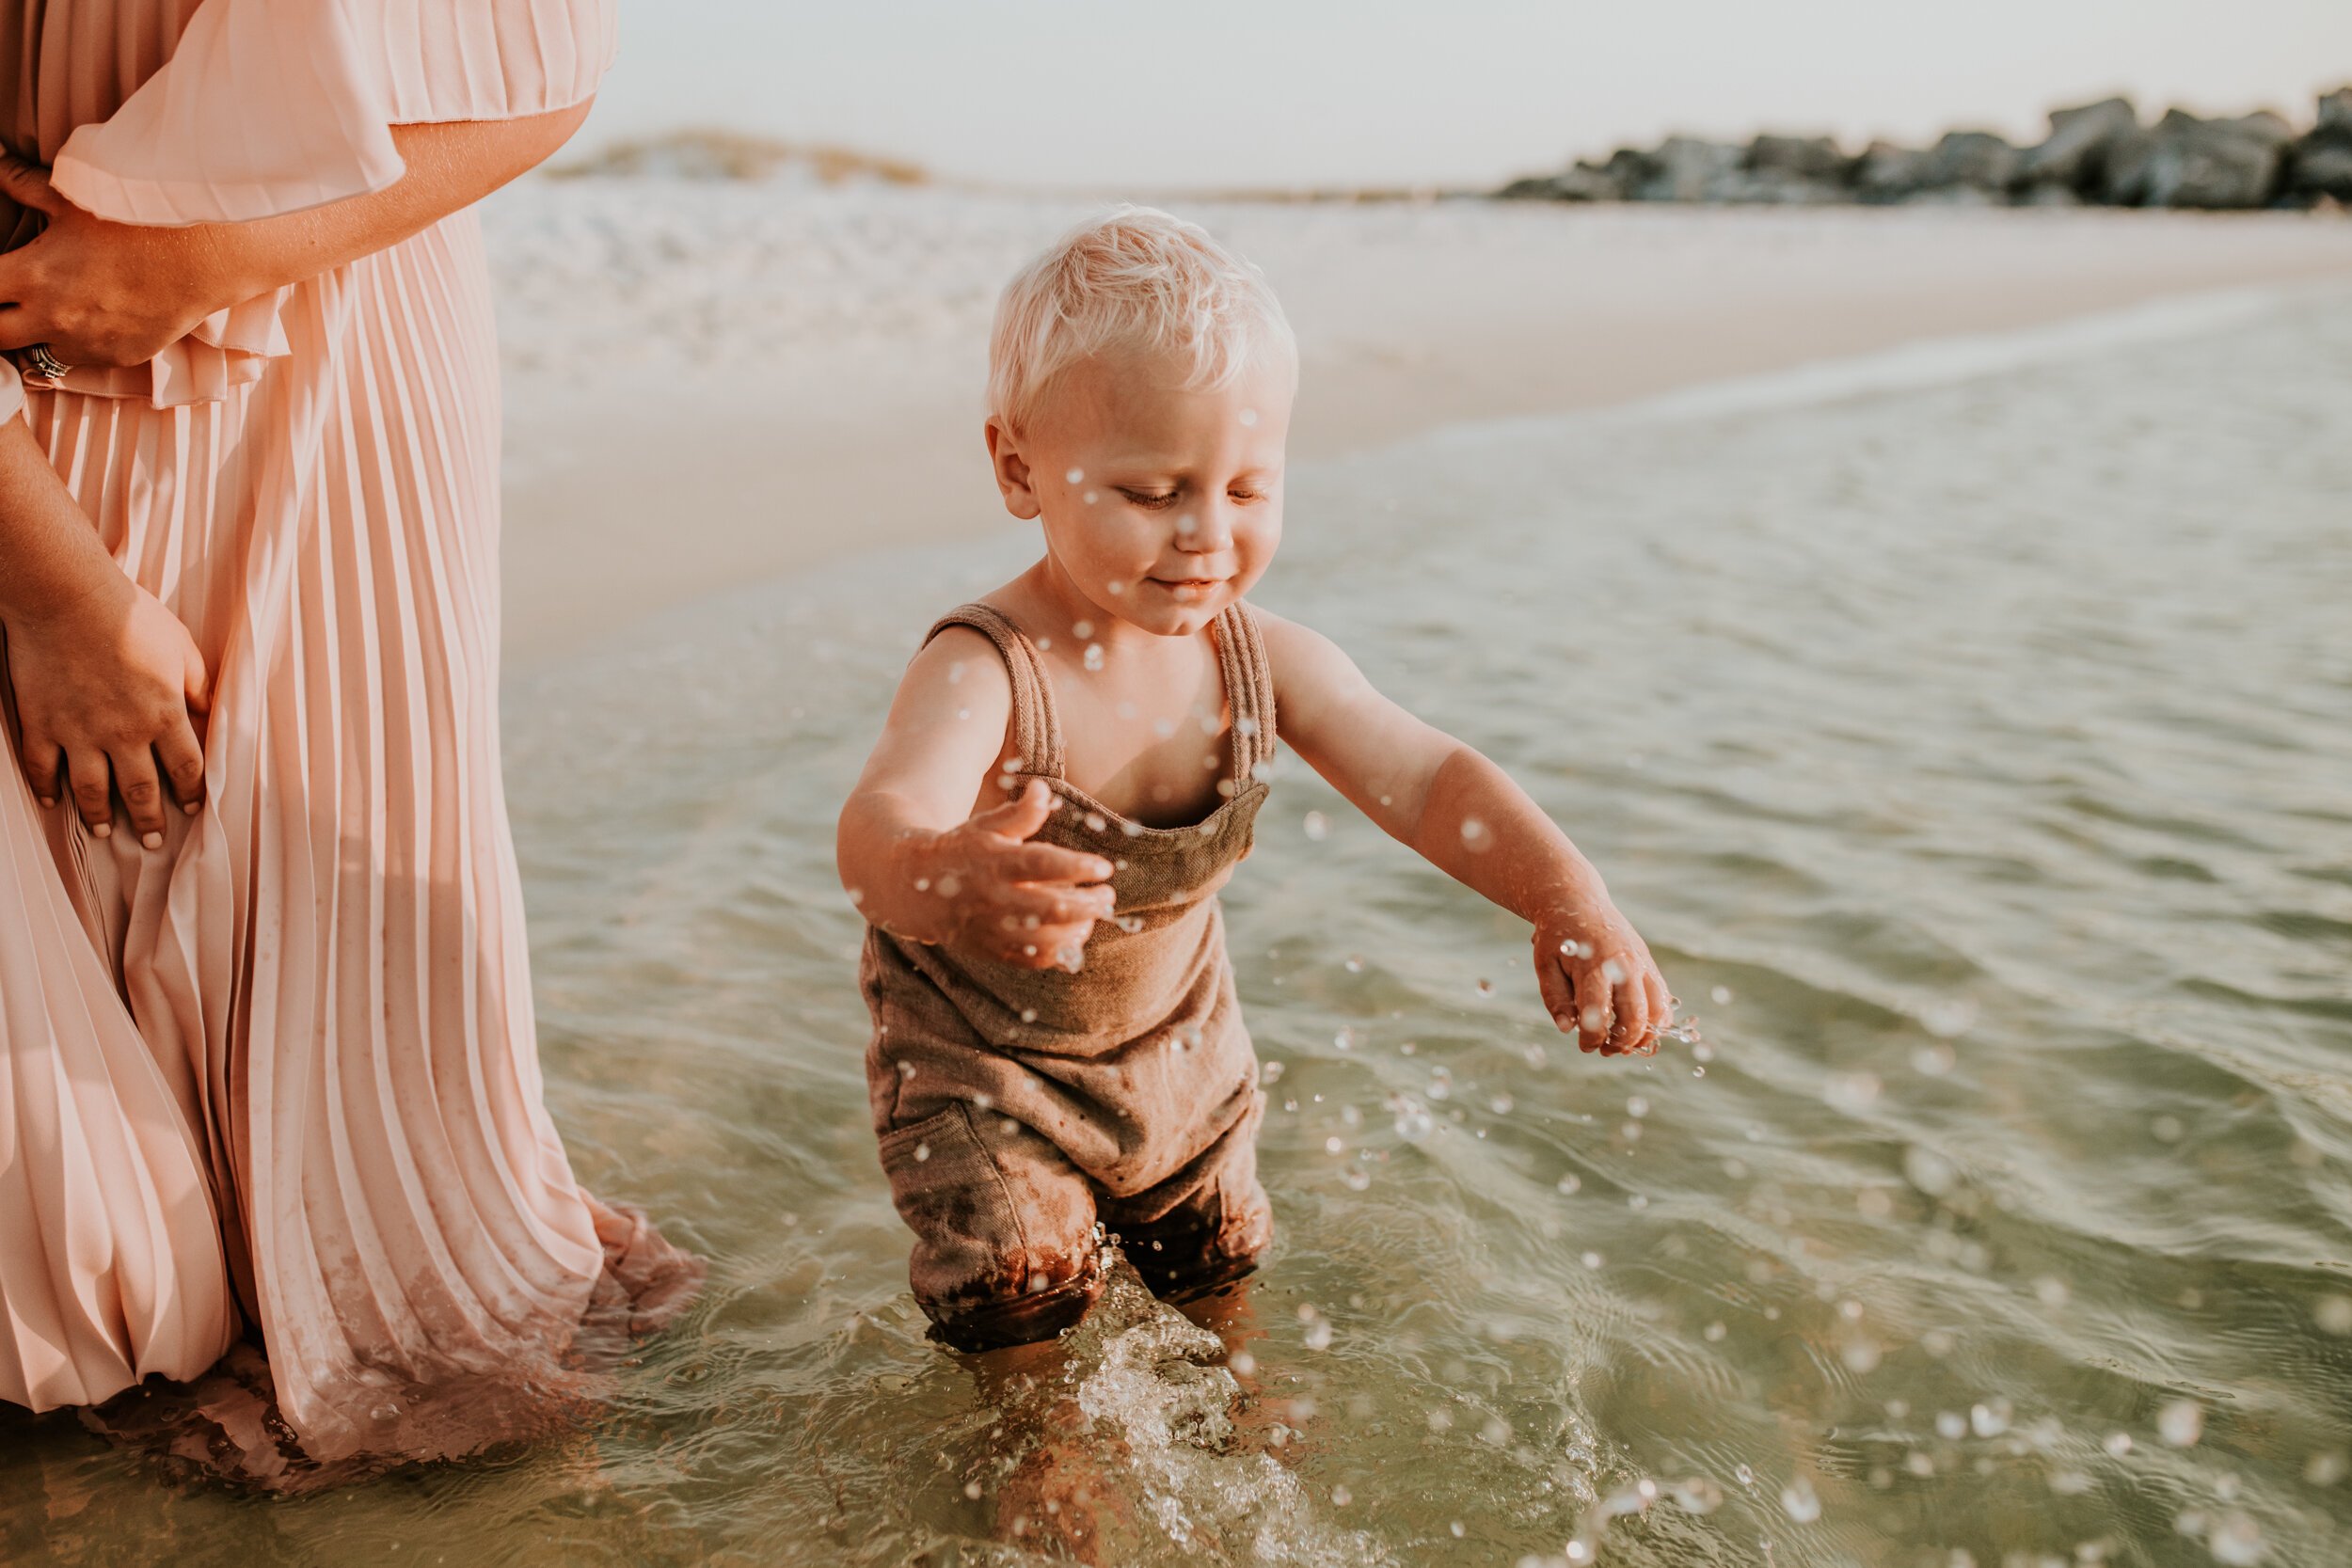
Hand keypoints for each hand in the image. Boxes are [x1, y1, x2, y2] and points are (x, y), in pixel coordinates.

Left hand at [0, 155, 243, 370]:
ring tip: (50, 309)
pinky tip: (90, 317)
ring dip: (35, 333)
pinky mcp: (116, 356)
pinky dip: (76, 342)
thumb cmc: (137, 224)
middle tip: (8, 300)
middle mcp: (52, 317)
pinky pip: (81, 357)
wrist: (201, 260)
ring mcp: (85, 343)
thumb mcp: (73, 198)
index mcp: (33, 275)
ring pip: (36, 352)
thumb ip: (23, 184)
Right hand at [7, 571, 209, 843]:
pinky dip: (47, 788)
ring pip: (92, 789)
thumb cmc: (130, 615)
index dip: (192, 791)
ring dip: (100, 814)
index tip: (194, 808)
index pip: (187, 767)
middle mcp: (124, 733)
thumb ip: (196, 685)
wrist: (67, 598)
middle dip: (150, 819)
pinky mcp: (41, 724)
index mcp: (165, 714)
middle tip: (153, 842)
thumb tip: (210, 712)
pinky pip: (43, 767)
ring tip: (105, 831)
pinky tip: (53, 802)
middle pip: (142, 789)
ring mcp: (79, 732)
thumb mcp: (181, 648)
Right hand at [905, 780, 1113, 969]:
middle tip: (1107, 896)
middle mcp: (994, 898)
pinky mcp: (991, 950)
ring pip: (1045, 940)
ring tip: (1093, 916)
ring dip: (1078, 931)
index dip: (1076, 868)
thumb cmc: (960, 849)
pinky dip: (1059, 953)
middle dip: (1088, 905)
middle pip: (1051, 908)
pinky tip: (1073, 936)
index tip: (1104, 868)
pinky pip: (1032, 960)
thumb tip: (1043, 790)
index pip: (1042, 865)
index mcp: (994, 862)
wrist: (913, 887)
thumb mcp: (985, 826)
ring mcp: (992, 928)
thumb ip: (1019, 813)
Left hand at [1534, 906, 1671, 1055]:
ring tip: (1624, 1043)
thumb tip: (1568, 1029)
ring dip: (1646, 1034)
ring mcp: (1641, 962)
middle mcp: (1624, 964)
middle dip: (1623, 1041)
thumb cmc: (1558, 936)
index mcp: (1594, 965)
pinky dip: (1657, 1019)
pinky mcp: (1649, 963)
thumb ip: (1555, 998)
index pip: (1599, 1012)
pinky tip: (1638, 1028)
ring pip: (1658, 1008)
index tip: (1585, 1047)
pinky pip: (1663, 997)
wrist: (1578, 900)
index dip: (1594, 1038)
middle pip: (1636, 1014)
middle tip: (1607, 1051)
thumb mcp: (1545, 965)